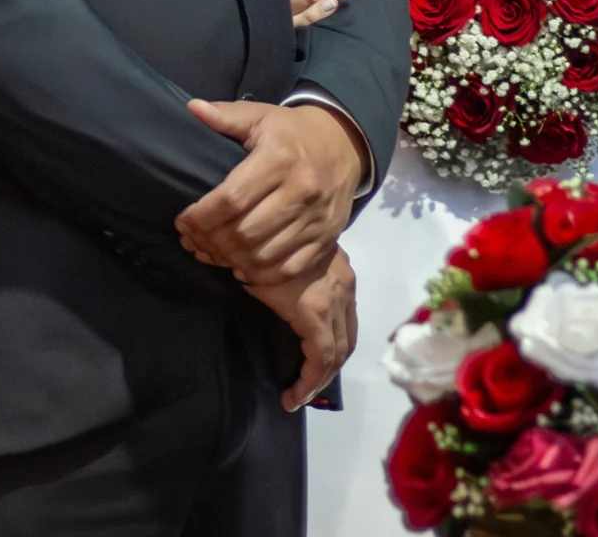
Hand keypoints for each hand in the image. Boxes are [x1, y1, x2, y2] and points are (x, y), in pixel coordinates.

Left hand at [175, 100, 364, 282]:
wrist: (345, 143)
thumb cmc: (293, 131)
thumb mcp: (262, 115)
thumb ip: (227, 115)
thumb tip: (194, 108)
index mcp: (280, 158)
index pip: (232, 198)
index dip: (202, 216)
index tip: (183, 222)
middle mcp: (300, 190)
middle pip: (245, 233)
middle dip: (211, 242)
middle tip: (193, 241)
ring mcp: (316, 218)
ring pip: (264, 255)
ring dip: (231, 261)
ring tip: (212, 254)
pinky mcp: (326, 238)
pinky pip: (289, 269)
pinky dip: (261, 275)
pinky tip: (241, 268)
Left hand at [247, 247, 356, 411]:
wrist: (299, 198)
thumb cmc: (267, 244)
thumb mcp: (254, 279)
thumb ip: (252, 299)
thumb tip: (247, 334)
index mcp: (317, 307)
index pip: (323, 358)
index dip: (308, 384)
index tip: (288, 399)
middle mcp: (339, 299)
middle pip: (341, 351)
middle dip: (322, 378)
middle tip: (300, 394)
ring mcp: (346, 287)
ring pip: (350, 335)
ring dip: (333, 360)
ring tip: (311, 376)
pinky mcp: (346, 276)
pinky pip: (349, 317)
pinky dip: (338, 336)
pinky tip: (322, 341)